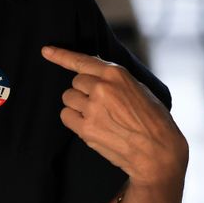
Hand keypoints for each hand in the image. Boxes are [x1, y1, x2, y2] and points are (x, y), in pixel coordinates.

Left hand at [41, 46, 187, 189]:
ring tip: (98, 116)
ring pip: (69, 98)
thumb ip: (115, 80)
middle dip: (84, 91)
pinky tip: (90, 125)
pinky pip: (66, 116)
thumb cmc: (153, 121)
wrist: (157, 151)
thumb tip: (96, 76)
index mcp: (116, 74)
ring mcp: (92, 108)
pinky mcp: (86, 127)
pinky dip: (74, 119)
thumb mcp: (139, 89)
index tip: (46, 51)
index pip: (83, 61)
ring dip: (78, 105)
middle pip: (76, 82)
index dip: (61, 55)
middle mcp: (101, 88)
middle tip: (101, 104)